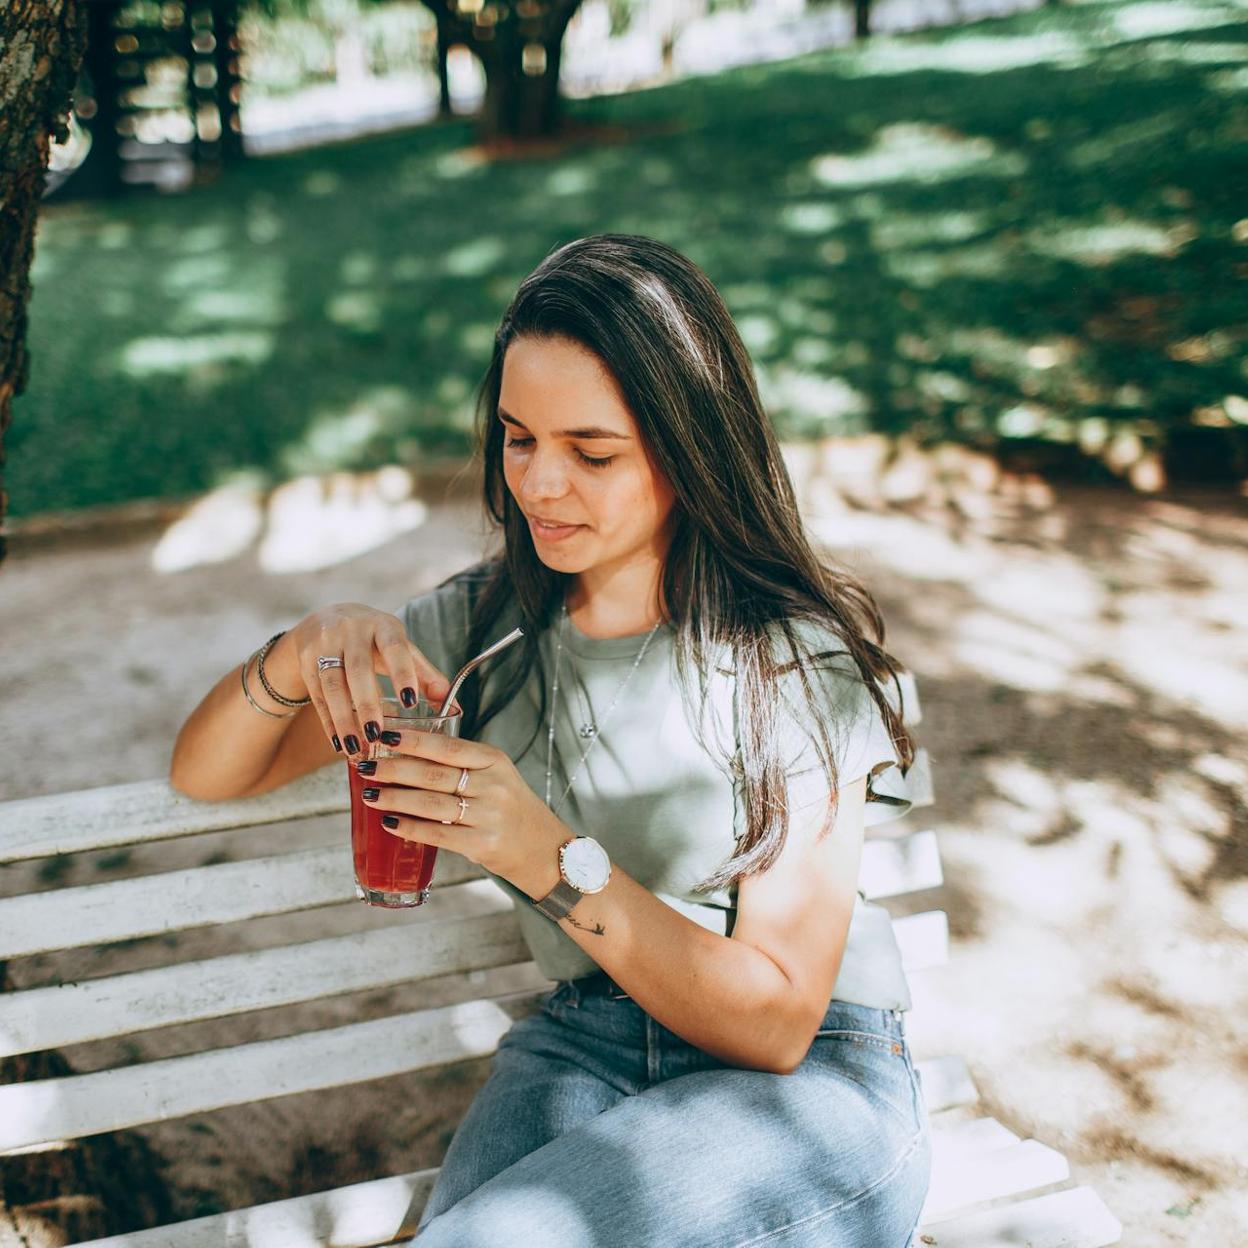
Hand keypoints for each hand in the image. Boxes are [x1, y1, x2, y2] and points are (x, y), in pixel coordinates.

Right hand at [276, 604, 453, 755]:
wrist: (323, 620)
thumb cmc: (374, 640)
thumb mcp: (399, 648)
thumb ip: (425, 676)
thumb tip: (456, 707)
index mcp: (383, 626)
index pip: (394, 648)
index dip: (402, 673)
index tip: (411, 702)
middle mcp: (351, 631)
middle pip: (358, 670)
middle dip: (367, 704)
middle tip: (378, 735)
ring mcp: (324, 645)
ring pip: (332, 686)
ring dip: (344, 720)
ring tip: (356, 749)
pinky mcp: (306, 662)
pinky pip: (318, 697)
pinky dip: (329, 723)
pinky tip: (340, 745)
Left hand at [356, 728, 567, 897]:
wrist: (545, 850)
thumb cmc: (512, 810)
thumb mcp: (496, 777)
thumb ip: (461, 765)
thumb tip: (404, 756)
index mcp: (495, 761)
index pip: (447, 746)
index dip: (413, 741)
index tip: (383, 736)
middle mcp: (494, 785)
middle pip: (434, 774)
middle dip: (394, 769)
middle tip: (366, 767)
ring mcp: (490, 815)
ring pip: (431, 803)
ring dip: (395, 798)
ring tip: (370, 795)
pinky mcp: (484, 844)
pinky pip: (438, 834)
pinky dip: (410, 828)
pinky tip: (390, 823)